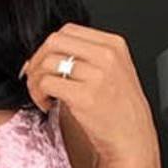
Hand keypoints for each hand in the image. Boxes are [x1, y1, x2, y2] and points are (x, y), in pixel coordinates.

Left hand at [20, 22, 159, 166]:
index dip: (49, 46)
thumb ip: (86, 57)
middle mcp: (106, 56)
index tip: (43, 62)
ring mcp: (96, 75)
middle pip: (54, 41)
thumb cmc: (119, 109)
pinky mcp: (84, 96)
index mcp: (113, 44)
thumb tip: (43, 54)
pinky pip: (47, 83)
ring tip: (42, 95)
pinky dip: (39, 94)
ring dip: (36, 80)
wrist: (132, 138)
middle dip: (38, 59)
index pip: (69, 30)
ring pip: (47, 62)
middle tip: (36, 78)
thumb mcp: (112, 71)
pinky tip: (48, 104)